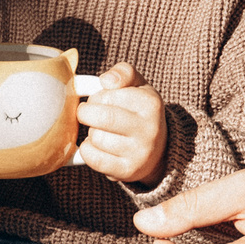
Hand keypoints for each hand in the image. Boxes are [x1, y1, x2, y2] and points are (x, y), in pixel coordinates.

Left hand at [70, 62, 165, 184]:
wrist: (158, 149)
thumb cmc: (139, 111)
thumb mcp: (138, 86)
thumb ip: (122, 73)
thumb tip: (106, 81)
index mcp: (150, 103)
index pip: (106, 95)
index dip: (95, 96)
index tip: (99, 100)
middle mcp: (149, 129)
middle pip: (101, 117)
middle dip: (86, 113)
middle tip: (89, 114)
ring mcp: (139, 152)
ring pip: (95, 138)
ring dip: (90, 133)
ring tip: (101, 131)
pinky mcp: (127, 171)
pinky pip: (93, 159)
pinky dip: (87, 150)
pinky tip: (97, 146)